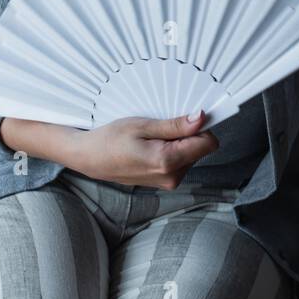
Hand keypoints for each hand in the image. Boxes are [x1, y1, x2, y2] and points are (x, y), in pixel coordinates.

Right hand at [70, 110, 219, 189]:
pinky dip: (171, 151)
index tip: (188, 117)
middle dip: (187, 134)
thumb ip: (175, 125)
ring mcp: (168, 182)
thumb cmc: (111, 139)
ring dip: (177, 143)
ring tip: (151, 137)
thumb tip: (201, 119)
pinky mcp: (164, 182)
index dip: (202, 127)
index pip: (208, 143)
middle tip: (160, 127)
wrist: (90, 158)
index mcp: (167, 162)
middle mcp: (171, 177)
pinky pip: (180, 161)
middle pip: (199, 149)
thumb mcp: (143, 126)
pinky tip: (151, 146)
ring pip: (190, 155)